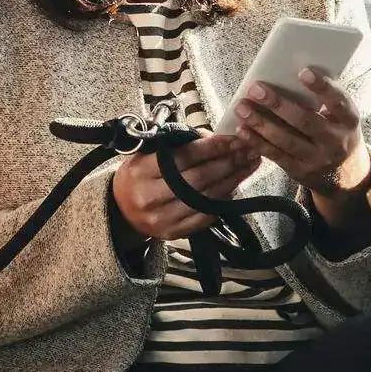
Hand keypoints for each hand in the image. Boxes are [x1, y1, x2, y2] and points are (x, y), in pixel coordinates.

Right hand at [112, 130, 260, 240]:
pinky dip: (221, 202)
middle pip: (200, 178)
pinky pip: (204, 217)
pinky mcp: (173, 233)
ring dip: (232, 181)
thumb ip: (177, 145)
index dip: (214, 147)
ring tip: (248, 166)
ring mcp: (162, 217)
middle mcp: (151, 195)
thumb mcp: (147, 154)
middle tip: (250, 151)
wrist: (120, 211)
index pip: (185, 156)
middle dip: (229, 163)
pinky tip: (233, 188)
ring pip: (206, 197)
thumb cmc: (139, 176)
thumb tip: (213, 138)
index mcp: (142, 170)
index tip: (235, 139)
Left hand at [232, 69, 370, 198]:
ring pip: (286, 140)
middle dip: (278, 104)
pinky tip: (242, 130)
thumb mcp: (340, 116)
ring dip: (261, 123)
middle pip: (305, 121)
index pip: (338, 101)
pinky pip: (276, 155)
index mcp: (349, 120)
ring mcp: (317, 158)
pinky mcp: (300, 171)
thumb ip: (322, 99)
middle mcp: (335, 141)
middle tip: (255, 89)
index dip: (322, 87)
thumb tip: (287, 73)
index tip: (303, 72)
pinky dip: (257, 142)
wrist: (343, 173)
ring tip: (242, 108)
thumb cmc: (335, 130)